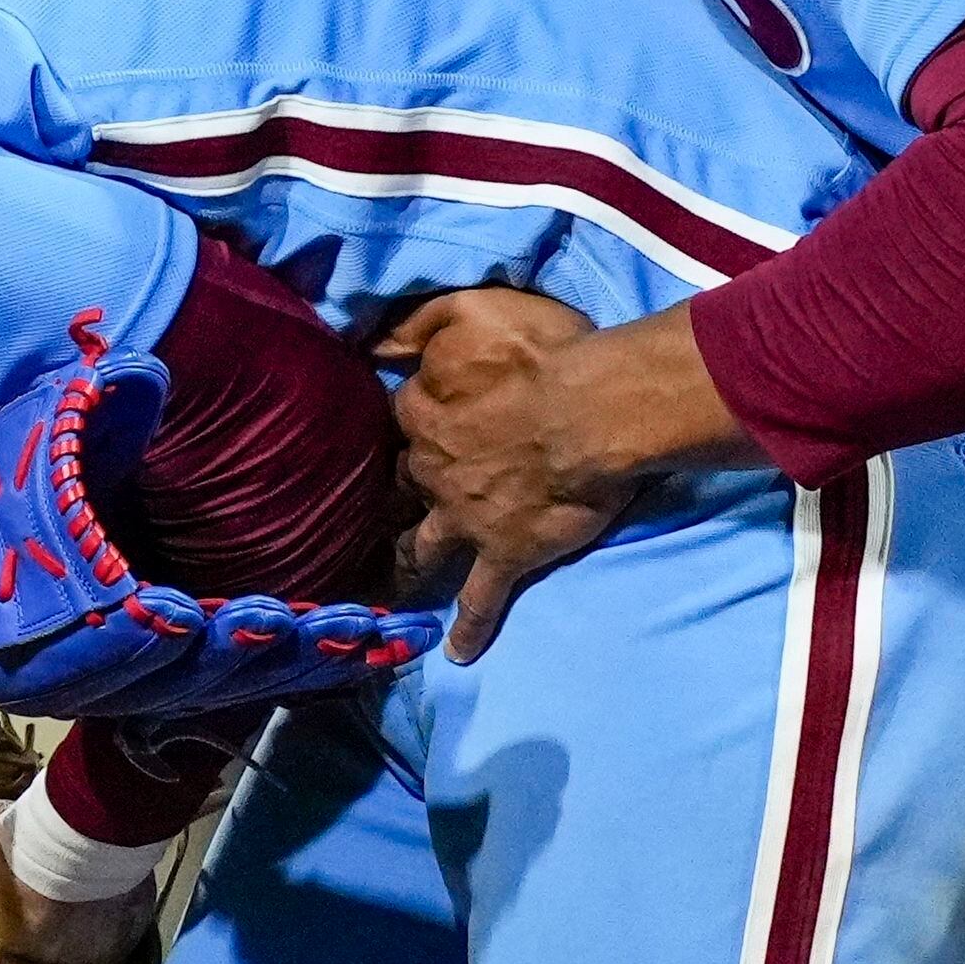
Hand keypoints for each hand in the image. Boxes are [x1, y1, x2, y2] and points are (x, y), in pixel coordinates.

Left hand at [380, 287, 643, 661]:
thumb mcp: (470, 310)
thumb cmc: (541, 352)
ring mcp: (464, 520)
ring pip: (422, 547)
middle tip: (392, 502)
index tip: (418, 416)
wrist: (595, 412)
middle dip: (397, 490)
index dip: (412, 414)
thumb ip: (415, 325)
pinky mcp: (505, 555)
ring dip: (407, 561)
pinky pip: (480, 601)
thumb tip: (369, 344)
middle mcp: (432, 471)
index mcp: (422, 411)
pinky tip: (459, 653)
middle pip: (403, 482)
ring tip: (394, 581)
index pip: (401, 415)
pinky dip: (470, 628)